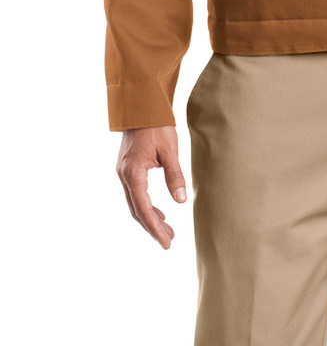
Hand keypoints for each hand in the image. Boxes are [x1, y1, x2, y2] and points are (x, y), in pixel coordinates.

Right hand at [116, 125, 186, 248]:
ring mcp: (123, 172)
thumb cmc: (157, 126)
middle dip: (152, 227)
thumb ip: (174, 176)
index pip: (144, 209)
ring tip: (167, 229)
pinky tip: (158, 211)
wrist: (141, 106)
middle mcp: (124, 175)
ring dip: (149, 217)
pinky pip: (134, 193)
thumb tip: (181, 201)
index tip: (166, 243)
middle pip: (137, 210)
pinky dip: (146, 205)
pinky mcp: (126, 168)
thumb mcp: (170, 150)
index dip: (154, 229)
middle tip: (169, 241)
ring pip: (134, 203)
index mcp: (133, 174)